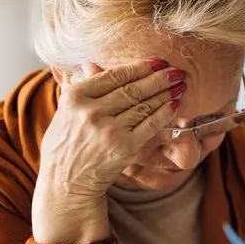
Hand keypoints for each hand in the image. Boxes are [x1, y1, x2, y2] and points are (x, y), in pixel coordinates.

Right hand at [32, 60, 184, 242]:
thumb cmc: (67, 145)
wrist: (66, 182)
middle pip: (133, 89)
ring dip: (166, 93)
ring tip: (180, 85)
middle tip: (177, 71)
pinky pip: (150, 125)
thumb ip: (78, 88)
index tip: (157, 61)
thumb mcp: (64, 113)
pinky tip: (174, 105)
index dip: (139, 67)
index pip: (114, 76)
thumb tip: (90, 63)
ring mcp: (109, 129)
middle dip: (159, 78)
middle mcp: (91, 111)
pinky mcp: (125, 146)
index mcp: (75, 97)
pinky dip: (165, 113)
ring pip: (144, 105)